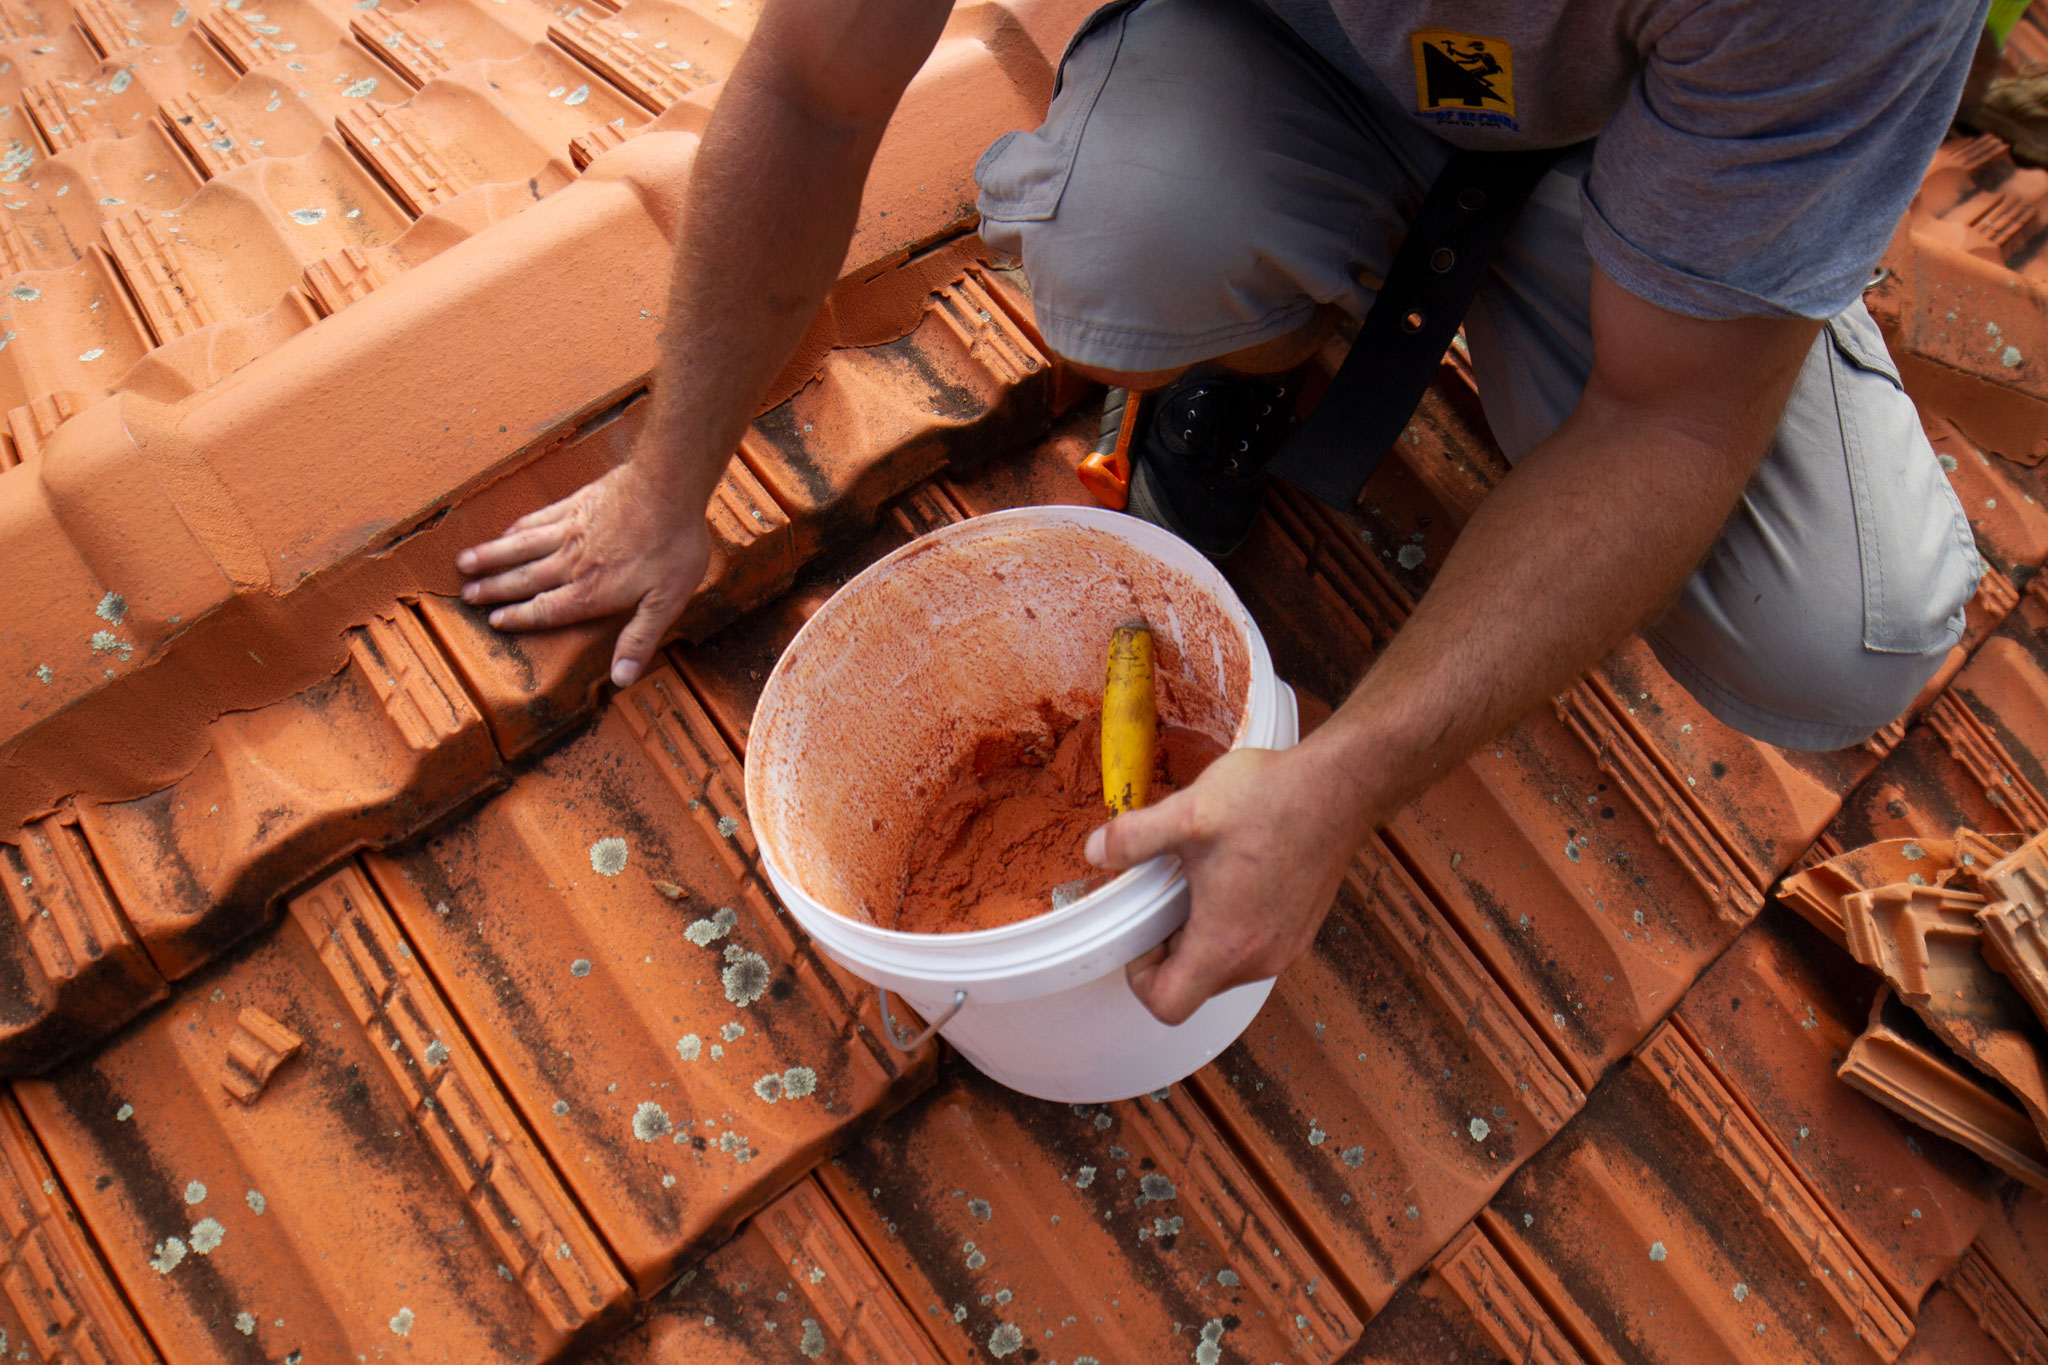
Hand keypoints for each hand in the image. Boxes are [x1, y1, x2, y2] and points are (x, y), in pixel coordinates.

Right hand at [456, 460, 710, 686]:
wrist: (668, 486)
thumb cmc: (673, 545)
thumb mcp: (667, 601)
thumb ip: (640, 639)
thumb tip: (621, 678)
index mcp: (591, 591)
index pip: (546, 610)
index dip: (519, 617)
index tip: (494, 621)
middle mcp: (572, 563)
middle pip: (525, 579)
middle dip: (494, 590)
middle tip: (466, 596)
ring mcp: (570, 530)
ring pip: (521, 547)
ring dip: (491, 557)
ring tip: (463, 564)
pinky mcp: (575, 504)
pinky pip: (536, 519)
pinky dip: (515, 528)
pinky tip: (504, 532)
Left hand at [1085, 742, 1374, 1024]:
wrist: (1340, 788)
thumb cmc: (1272, 802)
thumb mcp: (1187, 814)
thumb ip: (1133, 838)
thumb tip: (1095, 851)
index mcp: (1226, 944)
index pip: (1168, 1005)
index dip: (1141, 979)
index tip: (1141, 935)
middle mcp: (1260, 959)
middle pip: (1196, 988)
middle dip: (1170, 951)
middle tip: (1164, 897)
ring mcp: (1286, 947)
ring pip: (1225, 968)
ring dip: (1201, 937)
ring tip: (1197, 882)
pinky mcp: (1301, 929)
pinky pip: (1254, 948)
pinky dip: (1232, 927)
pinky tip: (1231, 875)